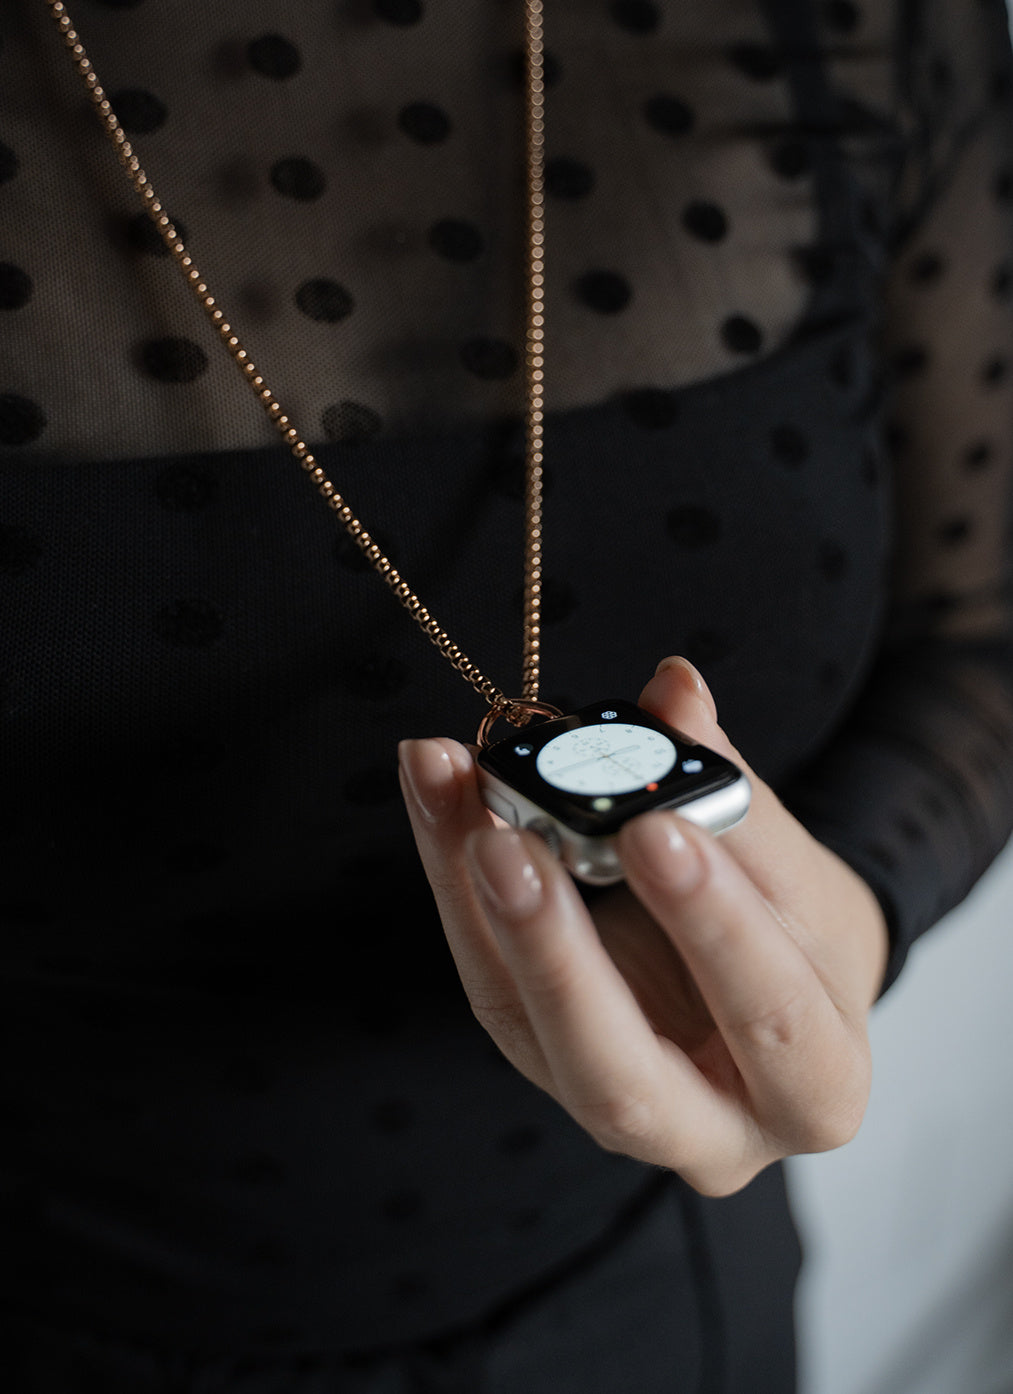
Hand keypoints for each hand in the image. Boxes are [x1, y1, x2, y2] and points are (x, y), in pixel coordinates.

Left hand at [398, 657, 888, 1195]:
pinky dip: (457, 883)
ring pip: (527, 1029)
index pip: (769, 1015)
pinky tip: (441, 798)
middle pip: (619, 1077)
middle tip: (507, 841)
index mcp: (813, 1091)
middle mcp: (704, 1131)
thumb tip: (673, 688)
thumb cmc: (803, 939)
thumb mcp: (799, 872)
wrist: (775, 990)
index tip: (654, 824)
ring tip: (450, 793)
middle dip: (557, 954)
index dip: (712, 924)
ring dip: (478, 906)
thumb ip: (734, 789)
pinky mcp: (543, 1056)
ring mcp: (608, 1108)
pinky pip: (488, 978)